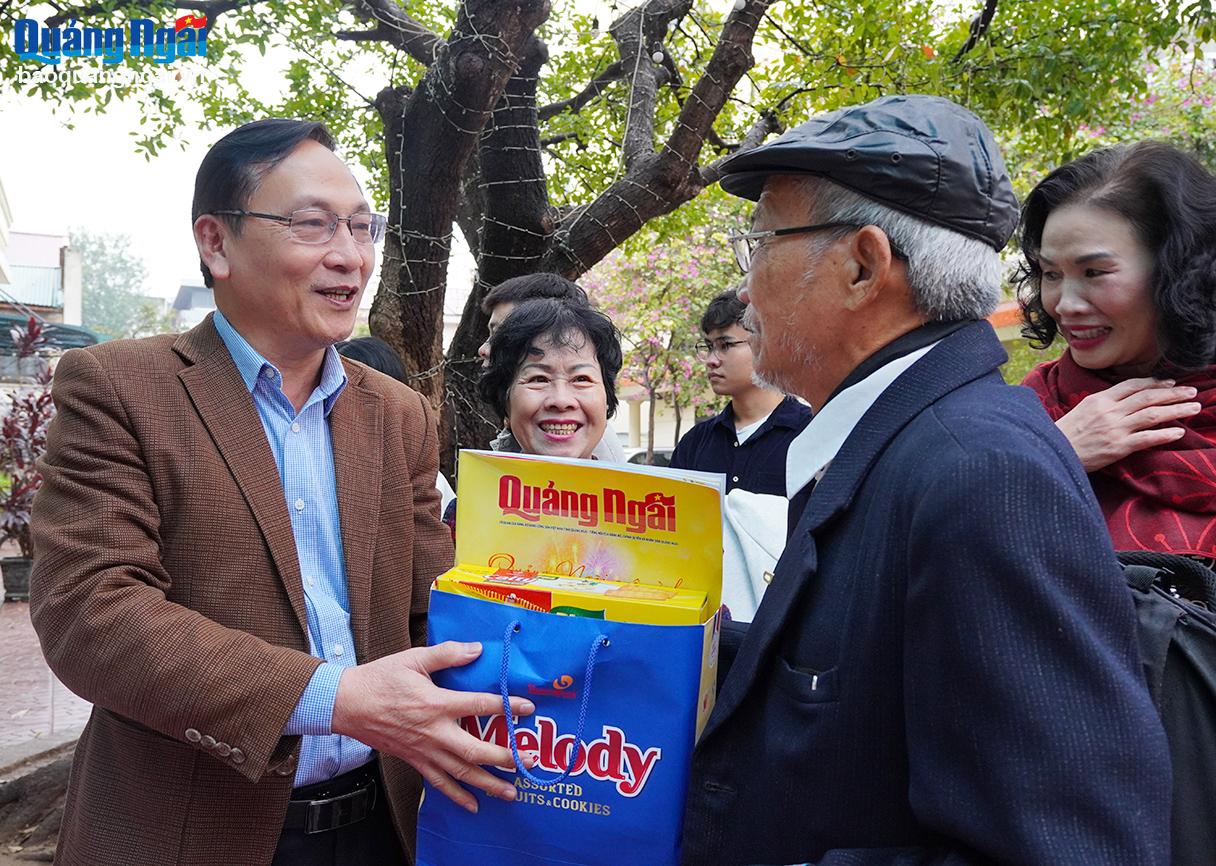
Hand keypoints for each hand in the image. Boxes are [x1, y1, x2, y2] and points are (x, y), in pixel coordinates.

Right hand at [331, 641, 535, 812]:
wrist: (347, 704)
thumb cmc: (380, 679)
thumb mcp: (414, 658)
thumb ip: (447, 654)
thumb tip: (477, 649)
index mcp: (436, 703)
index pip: (480, 705)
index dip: (507, 707)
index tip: (529, 708)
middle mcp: (433, 732)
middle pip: (475, 751)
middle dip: (505, 758)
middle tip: (528, 761)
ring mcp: (424, 750)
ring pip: (460, 773)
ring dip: (488, 784)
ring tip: (511, 793)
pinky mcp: (414, 761)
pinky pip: (439, 783)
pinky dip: (457, 796)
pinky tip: (473, 805)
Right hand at [1055, 378, 1200, 471]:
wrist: (1052, 452)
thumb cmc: (1065, 434)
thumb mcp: (1082, 410)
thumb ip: (1103, 404)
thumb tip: (1125, 400)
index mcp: (1099, 399)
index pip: (1132, 386)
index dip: (1154, 383)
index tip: (1170, 384)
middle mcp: (1109, 411)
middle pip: (1147, 397)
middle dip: (1173, 393)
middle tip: (1192, 391)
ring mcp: (1115, 429)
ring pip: (1152, 415)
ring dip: (1177, 410)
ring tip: (1194, 408)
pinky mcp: (1118, 447)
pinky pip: (1147, 438)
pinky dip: (1165, 434)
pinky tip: (1179, 432)